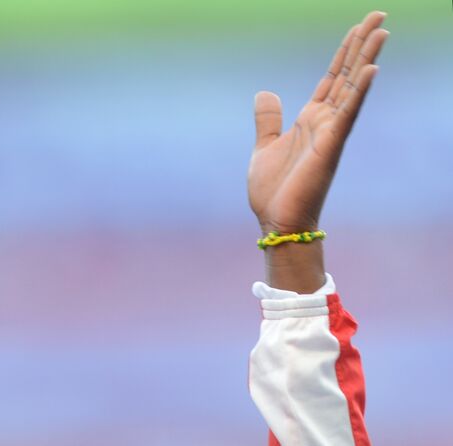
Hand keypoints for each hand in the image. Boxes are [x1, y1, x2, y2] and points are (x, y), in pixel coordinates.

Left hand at [248, 10, 388, 235]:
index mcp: (311, 120)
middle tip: (379, 14)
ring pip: (352, 88)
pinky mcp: (330, 147)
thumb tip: (265, 92)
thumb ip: (268, 120)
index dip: (345, 51)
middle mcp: (326, 122)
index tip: (359, 27)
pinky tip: (371, 70)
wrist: (277, 222)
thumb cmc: (274, 192)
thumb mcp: (265, 147)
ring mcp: (330, 133)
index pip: (333, 77)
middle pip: (348, 74)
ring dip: (367, 59)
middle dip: (362, 44)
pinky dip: (358, 92)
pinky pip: (347, 114)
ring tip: (381, 31)